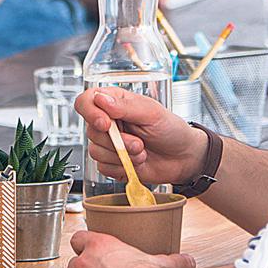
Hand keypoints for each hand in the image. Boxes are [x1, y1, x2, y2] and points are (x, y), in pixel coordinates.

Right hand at [77, 87, 206, 185]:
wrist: (182, 158)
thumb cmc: (170, 130)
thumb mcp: (152, 113)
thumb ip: (125, 107)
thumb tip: (101, 99)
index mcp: (115, 102)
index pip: (85, 101)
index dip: (90, 112)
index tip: (105, 124)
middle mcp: (108, 122)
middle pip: (91, 131)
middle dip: (117, 142)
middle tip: (139, 144)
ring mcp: (108, 143)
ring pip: (96, 152)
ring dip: (122, 156)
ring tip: (142, 152)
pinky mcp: (111, 163)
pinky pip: (103, 168)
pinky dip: (121, 168)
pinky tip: (136, 163)